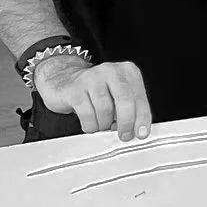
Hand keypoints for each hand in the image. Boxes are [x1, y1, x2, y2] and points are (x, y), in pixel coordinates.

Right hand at [33, 53, 152, 140]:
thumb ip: (131, 109)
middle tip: (124, 135)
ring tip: (102, 124)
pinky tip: (91, 123)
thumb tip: (138, 130)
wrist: (63, 81)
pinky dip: (91, 125)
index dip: (142, 118)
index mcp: (127, 71)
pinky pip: (87, 114)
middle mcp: (111, 71)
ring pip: (105, 110)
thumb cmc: (96, 91)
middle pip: (125, 100)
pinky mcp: (75, 89)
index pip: (139, 97)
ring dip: (104, 124)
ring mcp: (92, 78)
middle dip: (126, 123)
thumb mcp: (118, 96)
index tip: (142, 133)